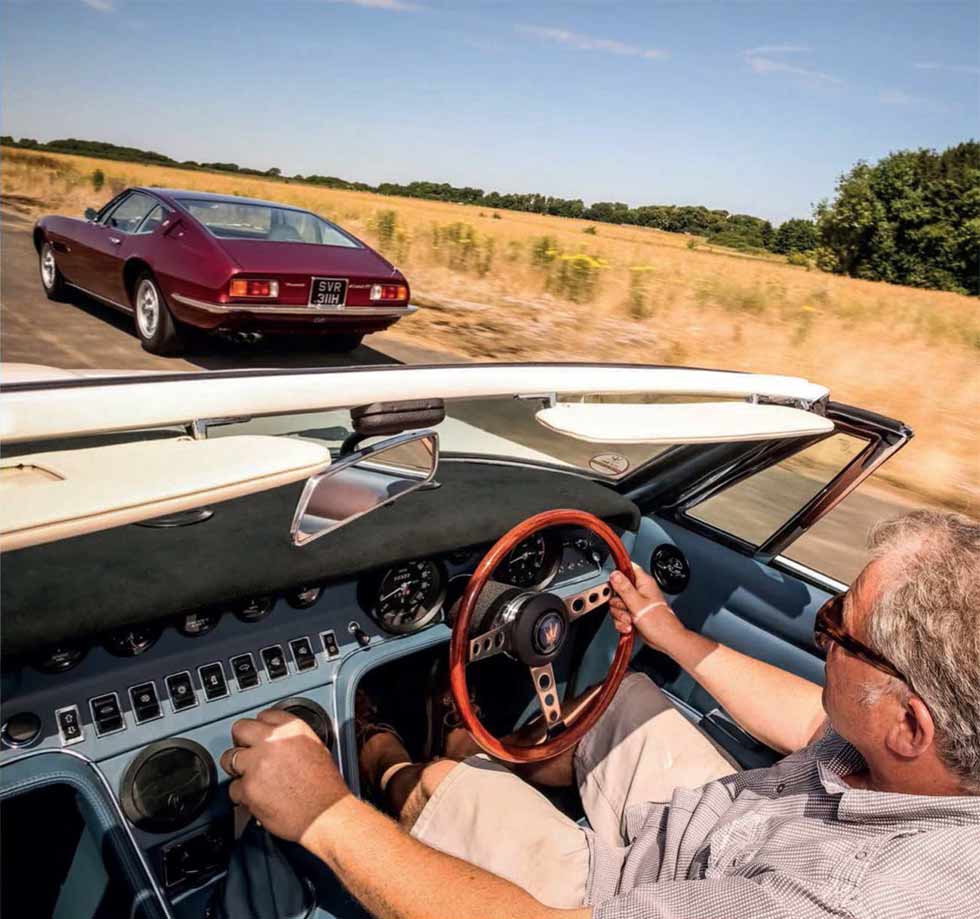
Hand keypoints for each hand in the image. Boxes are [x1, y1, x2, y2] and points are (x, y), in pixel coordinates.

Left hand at [220, 709, 349, 843]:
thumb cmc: (325, 787)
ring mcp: (257, 764)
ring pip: (229, 758)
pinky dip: (242, 794)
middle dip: (241, 741)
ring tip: (251, 777)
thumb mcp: (315, 748)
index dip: (260, 727)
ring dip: (237, 768)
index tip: (258, 735)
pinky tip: (257, 797)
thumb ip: (291, 738)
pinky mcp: (248, 788)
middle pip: (240, 729)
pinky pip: (233, 788)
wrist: (325, 814)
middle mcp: (272, 741)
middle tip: (247, 753)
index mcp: (291, 728)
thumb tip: (277, 740)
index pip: (264, 715)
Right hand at [609, 563, 686, 652]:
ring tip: (630, 620)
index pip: (627, 568)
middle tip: (626, 608)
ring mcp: (636, 603)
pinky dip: (622, 622)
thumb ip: (624, 588)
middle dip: (618, 603)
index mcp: (644, 583)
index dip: (617, 575)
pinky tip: (629, 626)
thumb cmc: (659, 623)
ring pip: (617, 604)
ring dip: (621, 615)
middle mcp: (640, 591)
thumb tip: (614, 574)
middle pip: (617, 589)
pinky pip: (620, 615)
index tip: (615, 588)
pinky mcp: (633, 614)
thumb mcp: (637, 603)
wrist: (665, 640)